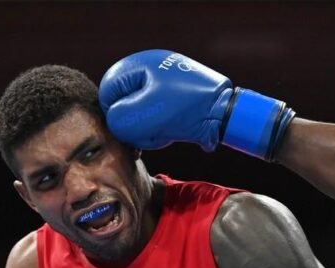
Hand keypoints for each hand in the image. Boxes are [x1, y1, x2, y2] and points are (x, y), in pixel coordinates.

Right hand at [99, 49, 294, 159]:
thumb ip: (120, 118)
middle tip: (149, 134)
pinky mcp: (174, 99)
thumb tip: (115, 122)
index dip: (115, 113)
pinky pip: (155, 115)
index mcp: (141, 64)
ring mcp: (163, 84)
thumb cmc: (187, 109)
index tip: (128, 128)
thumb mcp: (146, 116)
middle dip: (133, 123)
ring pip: (139, 112)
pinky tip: (171, 133)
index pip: (109, 89)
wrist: (225, 113)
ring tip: (163, 134)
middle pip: (124, 101)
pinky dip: (159, 127)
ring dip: (147, 129)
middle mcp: (151, 70)